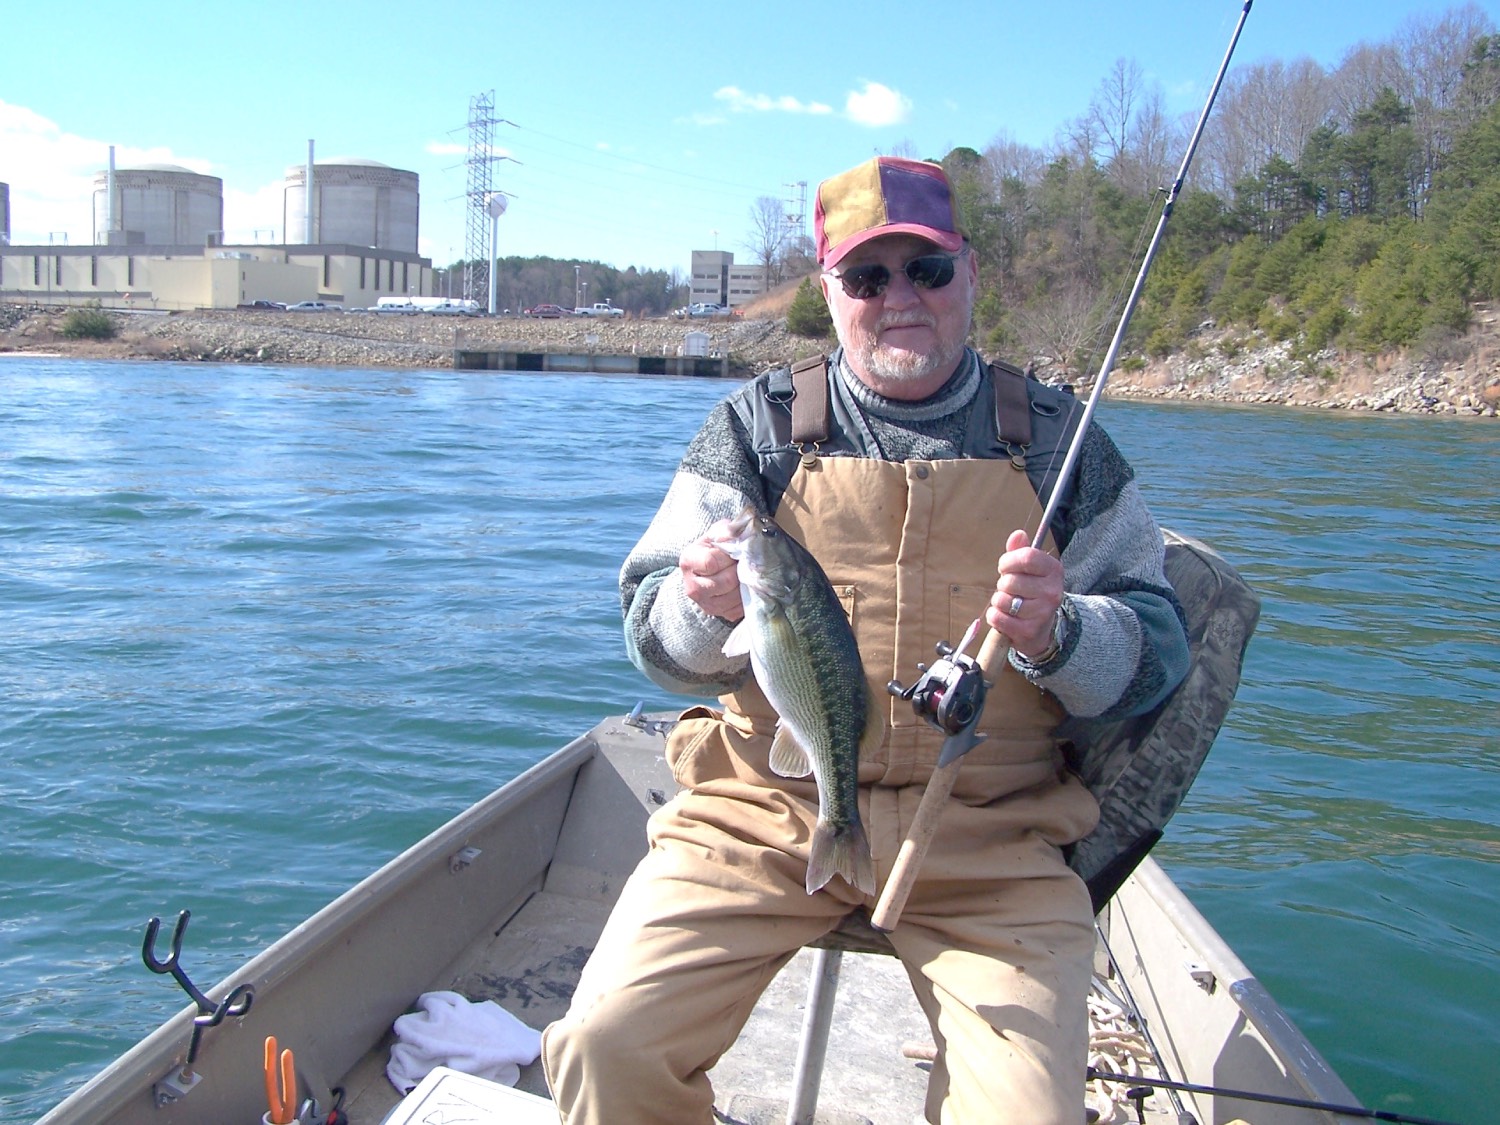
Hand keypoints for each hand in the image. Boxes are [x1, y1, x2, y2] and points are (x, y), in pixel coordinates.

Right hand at [679, 520, 743, 621]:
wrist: (709, 570)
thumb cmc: (715, 548)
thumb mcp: (718, 533)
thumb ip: (727, 530)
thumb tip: (740, 534)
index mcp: (688, 561)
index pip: (711, 562)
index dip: (727, 556)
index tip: (732, 552)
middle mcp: (692, 587)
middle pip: (726, 581)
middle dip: (740, 570)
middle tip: (742, 563)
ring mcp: (705, 604)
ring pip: (735, 596)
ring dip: (746, 583)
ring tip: (744, 573)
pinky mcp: (720, 614)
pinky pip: (740, 608)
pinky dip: (747, 596)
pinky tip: (744, 585)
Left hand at [986, 528, 1062, 659]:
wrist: (1041, 629)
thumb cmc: (1030, 592)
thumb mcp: (1028, 569)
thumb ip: (1020, 550)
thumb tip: (1018, 534)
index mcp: (1054, 570)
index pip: (1027, 557)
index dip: (1008, 561)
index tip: (1004, 567)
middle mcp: (1052, 591)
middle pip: (1011, 580)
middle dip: (1002, 584)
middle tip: (1010, 590)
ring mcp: (1042, 613)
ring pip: (1003, 600)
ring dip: (998, 601)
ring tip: (1009, 604)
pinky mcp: (1029, 631)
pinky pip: (998, 618)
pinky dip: (994, 616)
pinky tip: (1005, 616)